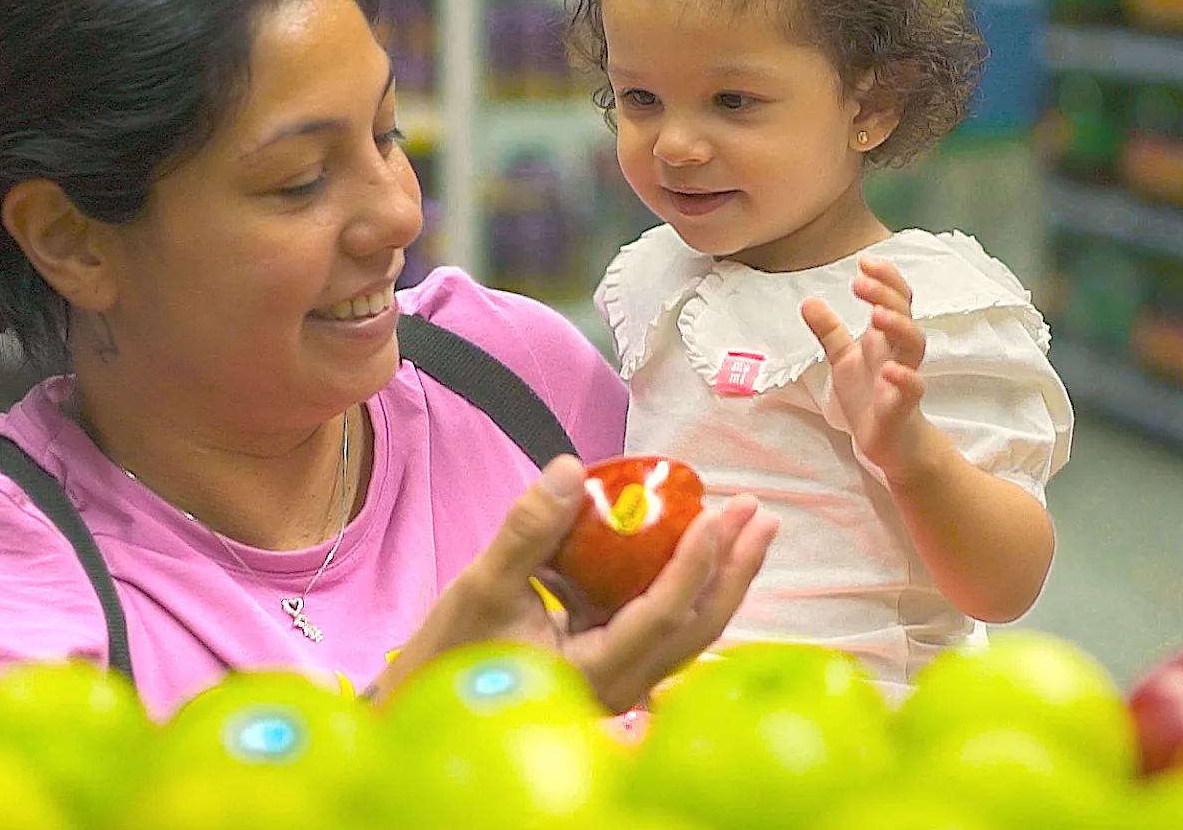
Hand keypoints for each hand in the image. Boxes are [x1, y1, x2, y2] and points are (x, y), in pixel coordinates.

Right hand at [376, 456, 778, 713]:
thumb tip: (569, 468)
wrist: (423, 713)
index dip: (692, 565)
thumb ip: (528, 531)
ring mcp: (619, 679)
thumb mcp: (482, 588)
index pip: (662, 616)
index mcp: (596, 675)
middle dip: (732, 568)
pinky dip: (679, 581)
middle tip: (759, 513)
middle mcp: (621, 685)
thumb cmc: (451, 659)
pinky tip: (685, 540)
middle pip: (697, 627)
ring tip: (743, 522)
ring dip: (717, 574)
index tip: (715, 516)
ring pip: (686, 627)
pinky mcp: (608, 664)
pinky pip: (659, 622)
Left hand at [800, 255, 938, 477]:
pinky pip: (912, 389)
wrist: (890, 442)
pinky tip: (890, 371)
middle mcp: (898, 353)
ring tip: (878, 315)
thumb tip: (809, 300)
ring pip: (914, 346)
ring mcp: (904, 378)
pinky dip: (904, 378)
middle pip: (904, 314)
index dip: (884, 279)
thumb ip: (829, 330)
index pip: (894, 298)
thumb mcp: (843, 358)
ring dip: (899, 327)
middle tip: (861, 282)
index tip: (864, 261)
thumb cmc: (871, 396)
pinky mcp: (903, 407)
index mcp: (885, 338)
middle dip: (886, 294)